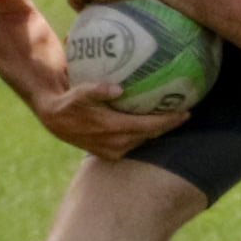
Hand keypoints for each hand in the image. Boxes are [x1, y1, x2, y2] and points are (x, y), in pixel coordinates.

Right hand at [36, 82, 186, 159]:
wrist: (54, 119)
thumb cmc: (69, 102)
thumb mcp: (79, 93)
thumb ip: (98, 90)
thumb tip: (118, 88)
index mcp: (113, 129)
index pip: (149, 126)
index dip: (169, 121)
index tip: (187, 112)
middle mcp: (116, 144)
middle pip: (151, 135)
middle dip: (169, 126)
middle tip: (186, 113)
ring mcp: (113, 151)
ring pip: (143, 140)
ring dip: (157, 130)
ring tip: (173, 116)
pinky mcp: (109, 153)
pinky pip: (133, 142)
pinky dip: (144, 133)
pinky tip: (151, 121)